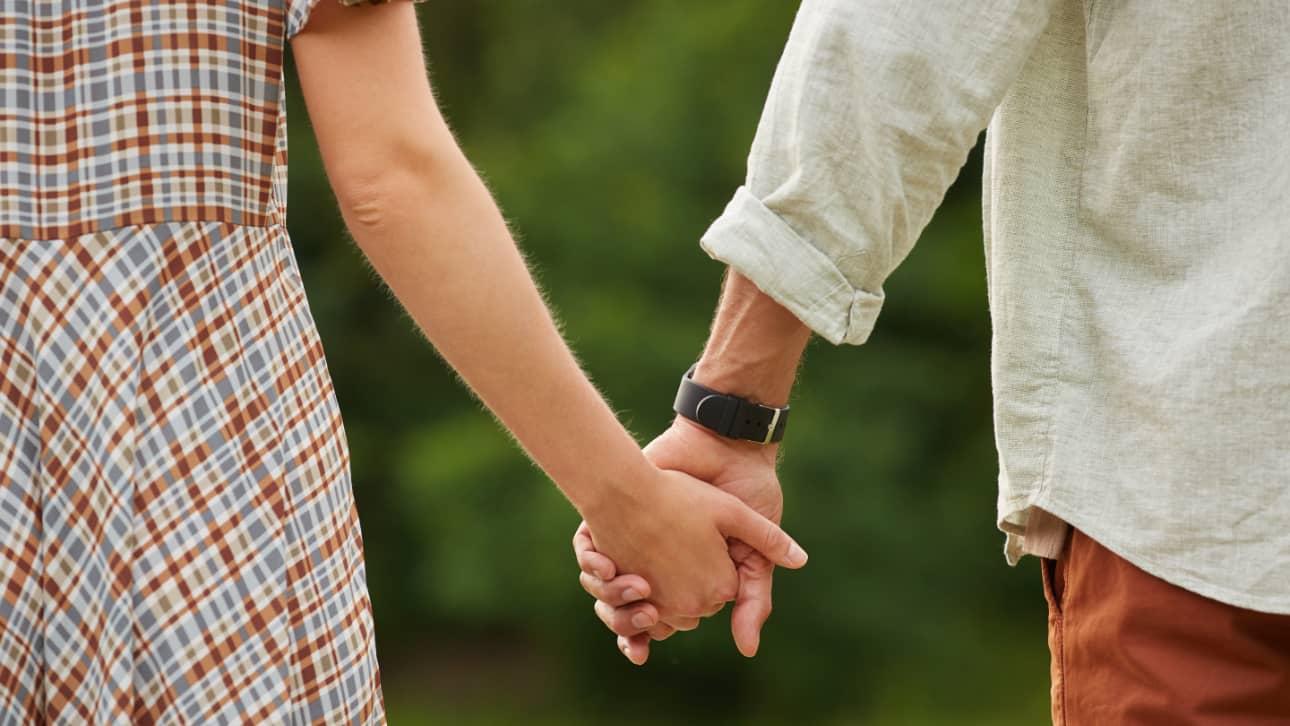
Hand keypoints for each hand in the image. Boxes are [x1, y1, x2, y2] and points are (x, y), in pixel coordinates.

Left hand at [579, 457, 806, 626]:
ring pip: (604, 594)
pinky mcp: (615, 517)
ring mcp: (633, 542)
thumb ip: (755, 599)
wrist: (720, 445)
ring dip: (608, 598)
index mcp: (689, 577)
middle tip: (641, 607)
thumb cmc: (744, 494)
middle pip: (626, 613)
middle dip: (626, 619)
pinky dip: (590, 564)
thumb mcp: (752, 551)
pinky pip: (587, 556)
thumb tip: (748, 651)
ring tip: (627, 583)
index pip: (662, 622)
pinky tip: (604, 562)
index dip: (650, 631)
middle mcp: (657, 564)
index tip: (651, 626)